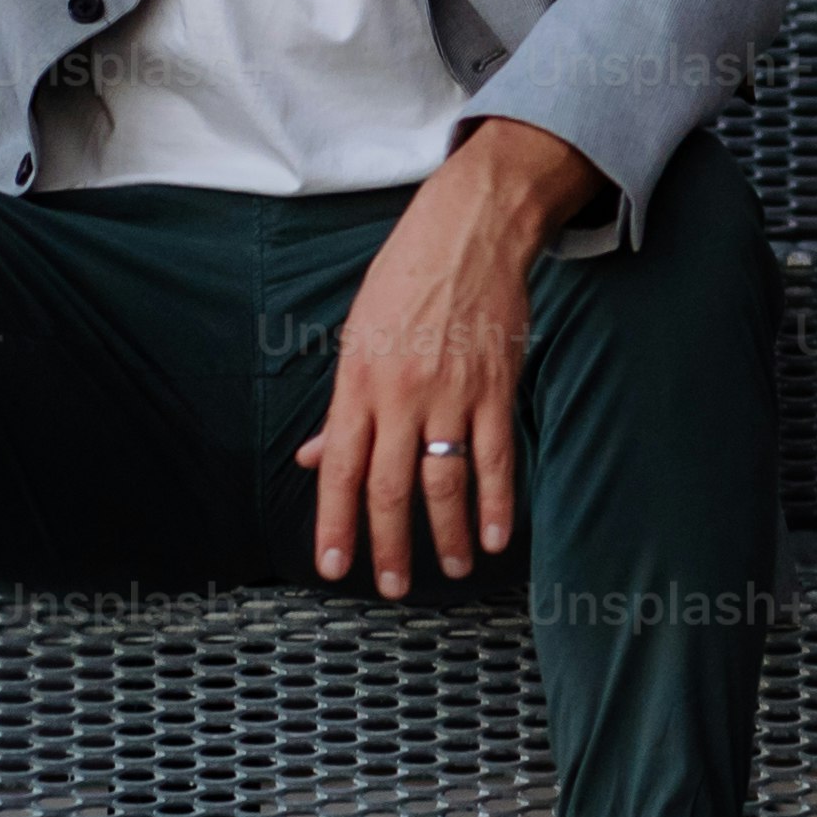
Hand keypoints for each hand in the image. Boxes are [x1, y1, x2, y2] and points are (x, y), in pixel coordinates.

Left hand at [306, 118, 604, 594]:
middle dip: (389, 544)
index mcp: (359, 383)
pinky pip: (496, 456)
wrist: (469, 231)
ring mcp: (452, 394)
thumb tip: (318, 458)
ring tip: (450, 568)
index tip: (334, 567)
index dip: (336, 523)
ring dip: (448, 534)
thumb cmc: (406, 278)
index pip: (342, 469)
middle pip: (391, 487)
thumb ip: (342, 406)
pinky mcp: (496, 387)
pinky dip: (498, 502)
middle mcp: (402, 395)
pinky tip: (498, 536)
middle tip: (390, 586)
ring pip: (445, 481)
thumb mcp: (358, 336)